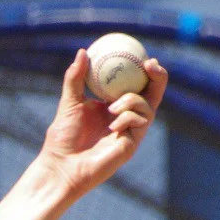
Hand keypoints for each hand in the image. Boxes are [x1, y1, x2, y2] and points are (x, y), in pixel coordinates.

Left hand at [36, 50, 166, 201]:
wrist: (61, 167)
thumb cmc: (62, 139)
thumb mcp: (69, 103)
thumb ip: (75, 78)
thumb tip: (83, 51)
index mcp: (112, 106)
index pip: (134, 83)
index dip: (142, 68)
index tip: (140, 54)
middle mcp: (124, 117)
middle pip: (152, 92)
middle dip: (158, 76)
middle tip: (150, 64)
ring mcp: (130, 131)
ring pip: (148, 105)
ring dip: (132, 100)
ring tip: (111, 108)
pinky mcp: (132, 144)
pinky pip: (141, 121)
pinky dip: (128, 117)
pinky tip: (112, 126)